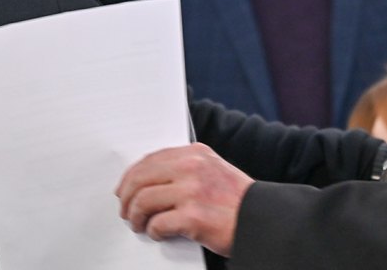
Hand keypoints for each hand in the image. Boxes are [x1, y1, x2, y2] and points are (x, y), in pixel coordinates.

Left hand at [116, 143, 253, 256]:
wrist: (262, 219)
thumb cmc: (236, 200)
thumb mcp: (212, 171)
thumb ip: (185, 169)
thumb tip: (148, 181)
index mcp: (195, 153)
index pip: (151, 159)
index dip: (132, 176)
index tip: (124, 189)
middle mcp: (192, 167)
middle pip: (141, 178)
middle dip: (127, 197)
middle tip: (125, 211)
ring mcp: (192, 191)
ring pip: (143, 200)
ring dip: (135, 216)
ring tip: (138, 225)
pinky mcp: (192, 216)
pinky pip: (157, 224)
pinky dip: (153, 231)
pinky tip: (158, 233)